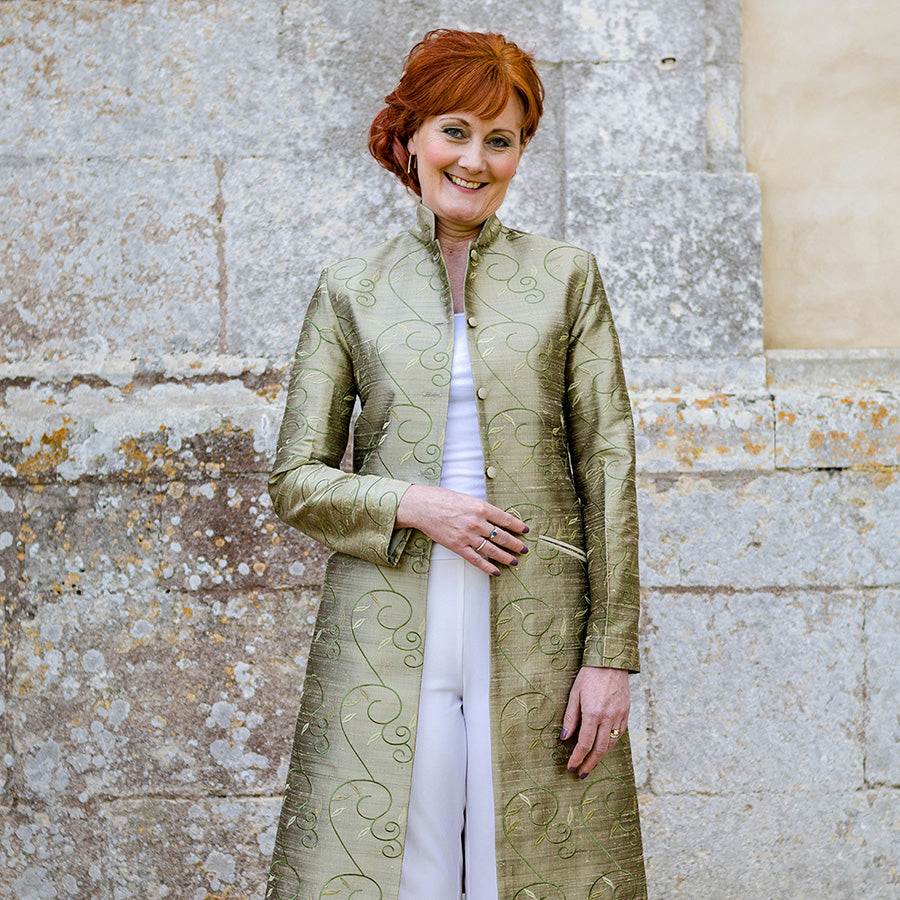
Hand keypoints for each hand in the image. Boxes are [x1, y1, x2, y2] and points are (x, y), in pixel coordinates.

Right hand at [395, 484, 528, 575]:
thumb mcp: (467, 499)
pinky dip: (488, 567)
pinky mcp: (458, 547)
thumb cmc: (443, 499)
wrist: (423, 506)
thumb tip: (496, 519)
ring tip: (515, 561)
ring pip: (493, 550)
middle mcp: (477, 523)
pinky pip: (477, 560)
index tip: (525, 530)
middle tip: (524, 549)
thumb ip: (482, 509)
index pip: (506, 519)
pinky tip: (496, 571)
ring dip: (506, 557)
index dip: (518, 526)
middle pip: (502, 536)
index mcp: (481, 507)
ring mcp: (468, 536)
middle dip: (516, 544)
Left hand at [560, 666, 629, 777]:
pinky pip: (619, 735)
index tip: (571, 768)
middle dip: (590, 764)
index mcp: (593, 713)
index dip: (577, 758)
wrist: (611, 661)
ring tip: (591, 764)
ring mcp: (620, 716)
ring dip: (600, 757)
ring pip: (611, 744)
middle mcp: (609, 718)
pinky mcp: (626, 713)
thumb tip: (564, 738)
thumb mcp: (574, 694)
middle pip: (600, 749)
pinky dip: (611, 744)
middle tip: (581, 773)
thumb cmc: (589, 675)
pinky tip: (603, 748)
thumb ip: (570, 718)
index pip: (585, 744)